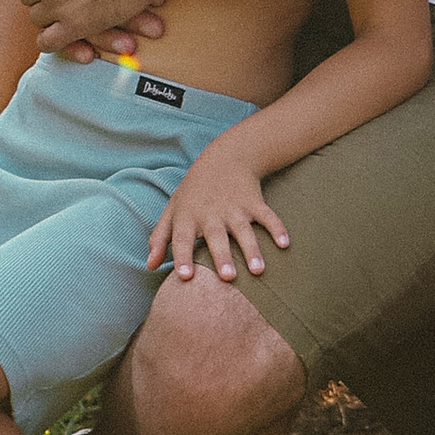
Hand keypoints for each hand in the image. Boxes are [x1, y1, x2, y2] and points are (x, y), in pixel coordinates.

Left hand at [147, 141, 290, 283]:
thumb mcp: (173, 209)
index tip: (184, 277)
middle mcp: (211, 213)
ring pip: (244, 230)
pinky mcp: (254, 201)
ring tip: (258, 270)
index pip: (182, 239)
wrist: (225, 157)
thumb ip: (160, 238)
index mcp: (188, 216)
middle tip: (227, 277)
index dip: (181, 257)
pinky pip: (267, 216)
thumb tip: (149, 266)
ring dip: (252, 249)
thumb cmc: (194, 191)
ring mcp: (235, 207)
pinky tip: (285, 244)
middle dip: (222, 256)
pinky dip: (277, 228)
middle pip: (217, 237)